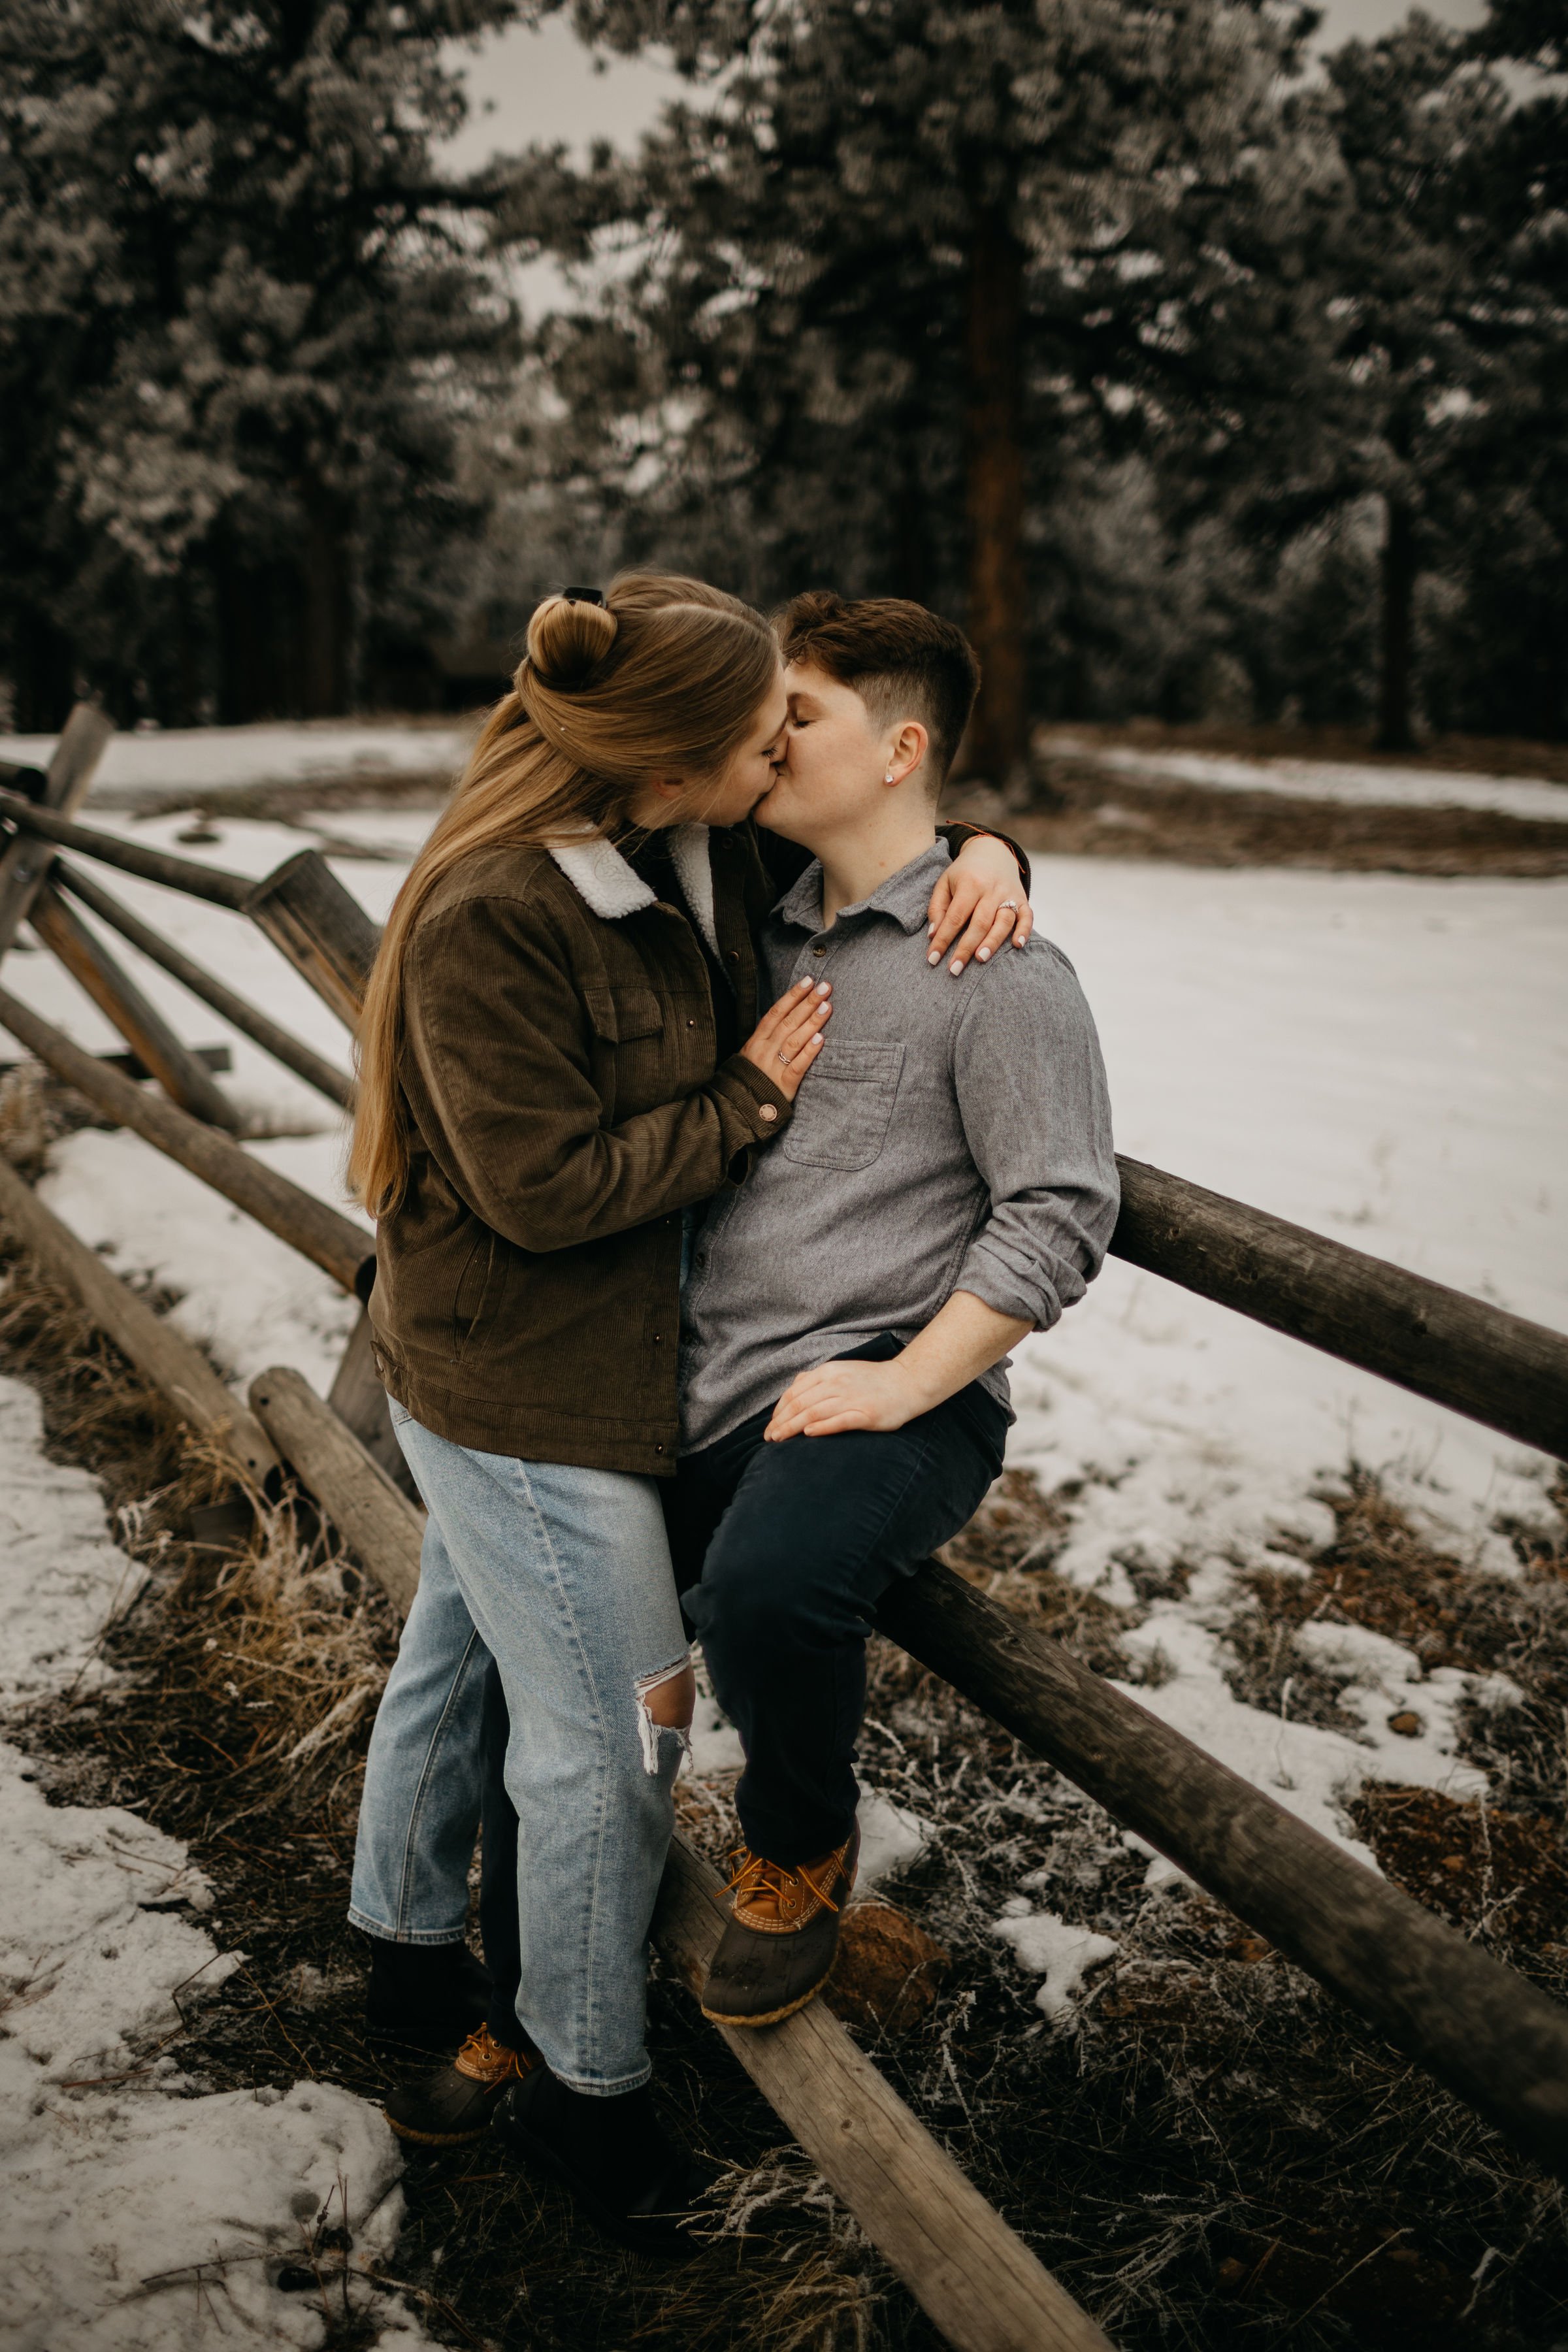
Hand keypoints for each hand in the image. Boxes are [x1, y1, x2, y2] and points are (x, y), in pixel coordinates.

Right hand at [739, 978, 831, 1101]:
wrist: (737, 1110)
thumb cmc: (748, 1080)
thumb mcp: (751, 1055)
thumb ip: (767, 1038)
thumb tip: (788, 1016)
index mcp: (756, 1041)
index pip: (776, 1013)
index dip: (793, 996)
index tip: (808, 981)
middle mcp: (764, 1051)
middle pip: (788, 1022)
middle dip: (808, 1002)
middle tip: (825, 987)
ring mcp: (773, 1068)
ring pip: (794, 1040)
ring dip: (812, 1022)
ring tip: (827, 1006)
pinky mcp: (783, 1086)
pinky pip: (798, 1066)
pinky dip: (809, 1052)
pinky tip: (820, 1039)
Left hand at [764, 1355, 925, 1440]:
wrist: (907, 1383)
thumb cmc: (872, 1381)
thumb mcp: (842, 1370)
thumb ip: (818, 1378)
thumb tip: (795, 1385)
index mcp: (828, 1372)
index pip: (794, 1393)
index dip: (779, 1411)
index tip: (771, 1426)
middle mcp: (836, 1383)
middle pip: (800, 1404)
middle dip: (780, 1422)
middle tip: (769, 1438)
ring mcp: (851, 1398)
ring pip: (813, 1413)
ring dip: (792, 1427)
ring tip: (780, 1439)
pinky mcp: (865, 1414)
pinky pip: (838, 1421)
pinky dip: (821, 1427)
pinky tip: (807, 1434)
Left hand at [927, 836, 1033, 972]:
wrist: (992, 852)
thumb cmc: (964, 873)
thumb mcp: (944, 883)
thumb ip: (937, 908)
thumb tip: (933, 935)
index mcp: (969, 883)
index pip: (955, 917)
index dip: (943, 939)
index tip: (932, 959)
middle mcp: (991, 889)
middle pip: (979, 922)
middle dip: (966, 948)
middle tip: (954, 969)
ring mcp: (1009, 893)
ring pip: (1004, 921)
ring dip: (993, 941)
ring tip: (980, 959)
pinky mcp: (1023, 899)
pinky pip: (1027, 916)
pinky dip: (1024, 930)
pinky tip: (1017, 945)